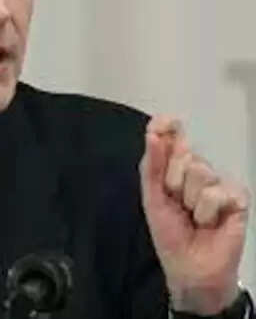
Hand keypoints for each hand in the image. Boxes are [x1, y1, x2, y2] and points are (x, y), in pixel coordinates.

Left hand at [139, 115, 250, 314]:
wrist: (190, 267)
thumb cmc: (170, 233)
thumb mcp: (153, 198)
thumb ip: (152, 165)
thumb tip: (153, 134)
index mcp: (174, 167)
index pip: (173, 136)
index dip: (167, 126)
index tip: (162, 122)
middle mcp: (198, 169)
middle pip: (185, 153)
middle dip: (172, 181)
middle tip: (176, 203)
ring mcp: (219, 182)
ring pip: (200, 171)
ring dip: (189, 200)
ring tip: (193, 216)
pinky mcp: (237, 198)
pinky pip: (217, 193)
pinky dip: (207, 212)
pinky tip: (210, 223)